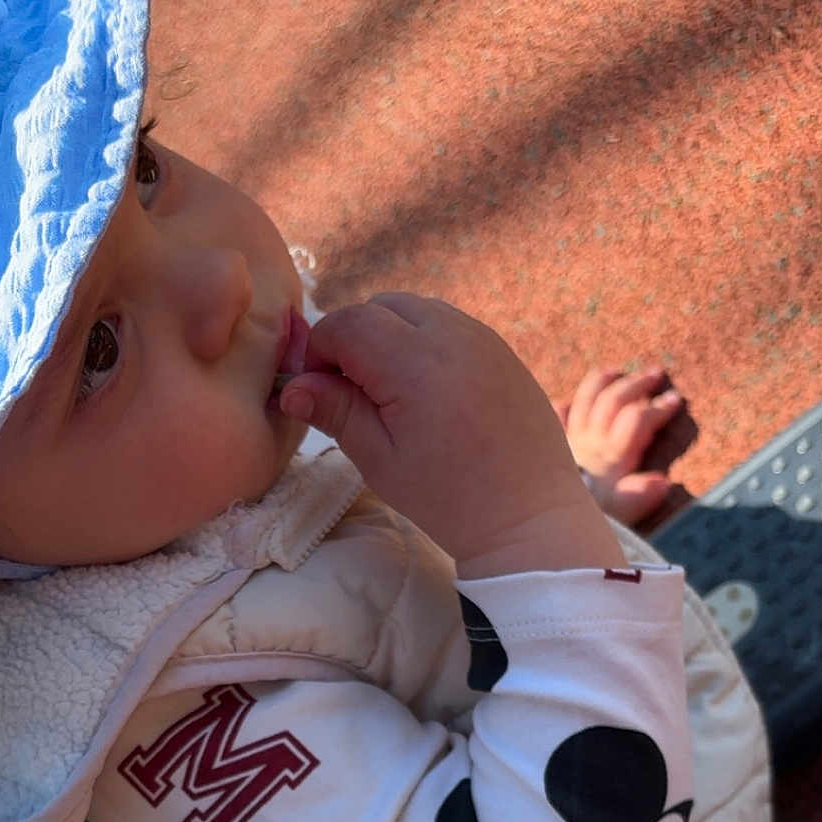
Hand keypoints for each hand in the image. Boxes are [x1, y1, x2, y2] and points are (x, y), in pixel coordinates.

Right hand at [279, 295, 623, 574]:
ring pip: (417, 310)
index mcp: (416, 364)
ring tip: (389, 393)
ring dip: (390, 336)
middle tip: (351, 391)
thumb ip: (336, 412)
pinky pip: (450, 325)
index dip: (321, 349)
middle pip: (381, 306)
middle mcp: (452, 336)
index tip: (316, 386)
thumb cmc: (450, 498)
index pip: (348, 324)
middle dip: (354, 337)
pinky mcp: (501, 350)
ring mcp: (482, 338)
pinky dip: (425, 343)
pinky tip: (426, 392)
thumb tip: (293, 388)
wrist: (528, 515)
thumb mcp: (380, 460)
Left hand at [555, 367, 684, 527]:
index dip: (659, 407)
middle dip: (637, 384)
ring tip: (617, 372)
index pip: (639, 419)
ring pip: (586, 399)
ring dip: (603, 382)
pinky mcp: (553, 446)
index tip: (676, 399)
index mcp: (612, 455)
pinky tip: (568, 403)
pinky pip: (555, 418)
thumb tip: (663, 482)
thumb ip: (639, 496)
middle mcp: (590, 440)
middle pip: (615, 399)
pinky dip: (563, 407)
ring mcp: (570, 440)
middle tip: (657, 374)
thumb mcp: (619, 514)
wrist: (547, 523)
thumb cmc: (590, 519)